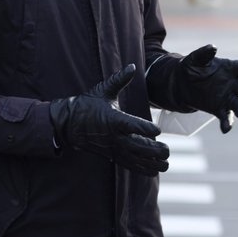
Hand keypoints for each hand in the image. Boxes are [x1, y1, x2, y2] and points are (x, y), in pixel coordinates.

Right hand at [49, 64, 169, 175]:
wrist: (69, 124)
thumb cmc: (87, 105)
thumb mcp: (103, 90)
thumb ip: (120, 79)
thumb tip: (132, 65)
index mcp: (111, 119)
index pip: (129, 124)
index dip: (144, 128)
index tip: (158, 130)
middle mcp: (113, 136)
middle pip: (136, 146)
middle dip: (153, 150)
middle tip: (167, 150)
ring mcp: (113, 148)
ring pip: (134, 159)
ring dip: (151, 162)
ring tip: (166, 162)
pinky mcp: (112, 155)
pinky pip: (129, 164)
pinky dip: (142, 169)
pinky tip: (156, 170)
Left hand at [174, 45, 237, 132]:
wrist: (183, 84)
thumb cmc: (193, 67)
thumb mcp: (196, 59)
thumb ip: (204, 54)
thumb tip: (213, 47)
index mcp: (231, 68)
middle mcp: (234, 84)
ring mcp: (229, 98)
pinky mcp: (220, 109)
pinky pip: (227, 118)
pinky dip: (227, 124)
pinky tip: (225, 129)